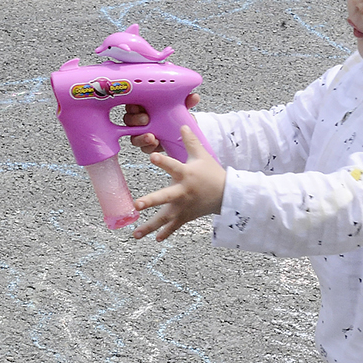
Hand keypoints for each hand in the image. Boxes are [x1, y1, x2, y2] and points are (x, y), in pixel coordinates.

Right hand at [123, 92, 200, 152]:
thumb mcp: (181, 108)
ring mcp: (142, 134)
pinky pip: (143, 147)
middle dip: (135, 120)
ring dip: (141, 137)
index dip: (133, 106)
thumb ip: (185, 102)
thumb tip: (194, 97)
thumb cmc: (175, 118)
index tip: (139, 106)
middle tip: (145, 120)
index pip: (132, 105)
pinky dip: (149, 147)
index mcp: (144, 107)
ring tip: (151, 137)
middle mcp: (140, 121)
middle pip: (129, 120)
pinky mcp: (147, 146)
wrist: (181, 134)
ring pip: (134, 136)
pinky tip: (156, 144)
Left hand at [131, 126, 224, 241]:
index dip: (163, 161)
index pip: (173, 165)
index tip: (152, 156)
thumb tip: (183, 124)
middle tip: (137, 205)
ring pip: (165, 218)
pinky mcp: (186, 216)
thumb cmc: (212, 173)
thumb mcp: (202, 155)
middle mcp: (183, 192)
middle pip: (165, 197)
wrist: (227, 195)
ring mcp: (184, 207)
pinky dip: (165, 233)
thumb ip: (190, 141)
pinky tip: (155, 238)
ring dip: (150, 226)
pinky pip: (174, 226)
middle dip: (151, 201)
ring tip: (135, 234)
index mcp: (186, 174)